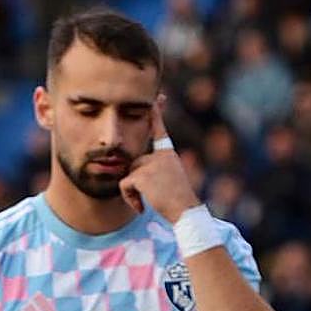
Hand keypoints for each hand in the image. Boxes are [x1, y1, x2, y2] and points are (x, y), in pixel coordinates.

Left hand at [119, 95, 199, 222]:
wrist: (185, 212)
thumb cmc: (178, 202)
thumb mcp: (169, 181)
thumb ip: (154, 171)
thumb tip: (131, 175)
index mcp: (169, 155)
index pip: (160, 131)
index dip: (157, 114)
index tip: (158, 98)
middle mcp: (161, 156)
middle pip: (135, 163)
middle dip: (135, 182)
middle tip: (146, 199)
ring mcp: (152, 164)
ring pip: (128, 174)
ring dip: (132, 192)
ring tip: (146, 203)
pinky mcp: (142, 175)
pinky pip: (125, 184)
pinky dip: (129, 198)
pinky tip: (141, 207)